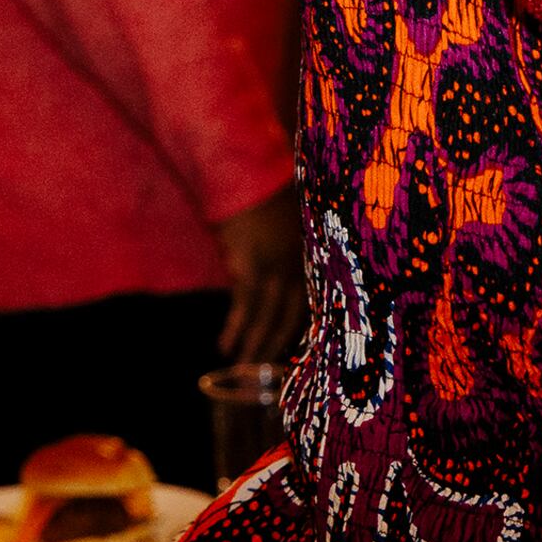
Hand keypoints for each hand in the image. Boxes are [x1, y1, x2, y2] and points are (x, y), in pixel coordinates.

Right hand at [211, 188, 305, 364]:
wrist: (241, 167)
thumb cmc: (264, 184)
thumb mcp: (292, 211)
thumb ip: (298, 239)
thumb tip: (293, 267)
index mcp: (313, 251)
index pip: (315, 299)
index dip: (306, 329)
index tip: (299, 353)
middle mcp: (300, 262)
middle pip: (294, 316)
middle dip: (279, 346)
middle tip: (268, 374)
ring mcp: (276, 265)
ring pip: (269, 318)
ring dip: (256, 347)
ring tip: (244, 370)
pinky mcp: (249, 265)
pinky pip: (244, 307)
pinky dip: (235, 329)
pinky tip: (225, 347)